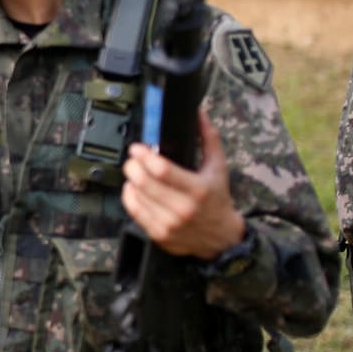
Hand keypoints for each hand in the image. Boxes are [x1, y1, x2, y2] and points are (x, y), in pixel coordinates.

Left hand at [120, 109, 247, 260]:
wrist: (222, 238)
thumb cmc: (218, 199)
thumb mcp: (218, 167)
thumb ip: (209, 138)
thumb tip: (199, 114)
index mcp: (198, 190)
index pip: (162, 170)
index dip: (145, 156)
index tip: (138, 148)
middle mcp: (183, 209)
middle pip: (145, 183)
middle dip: (133, 166)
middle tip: (133, 159)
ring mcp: (170, 224)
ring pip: (137, 196)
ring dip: (131, 180)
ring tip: (135, 172)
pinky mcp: (159, 235)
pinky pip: (135, 212)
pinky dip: (130, 197)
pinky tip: (134, 189)